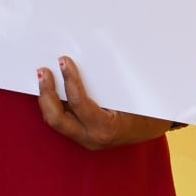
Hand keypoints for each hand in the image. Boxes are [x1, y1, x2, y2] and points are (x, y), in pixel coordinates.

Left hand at [36, 56, 177, 149]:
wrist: (152, 129)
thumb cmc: (145, 108)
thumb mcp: (131, 94)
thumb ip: (110, 80)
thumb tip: (90, 55)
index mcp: (106, 128)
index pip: (79, 103)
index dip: (69, 79)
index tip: (64, 60)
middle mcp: (91, 138)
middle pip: (56, 119)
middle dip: (46, 93)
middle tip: (43, 71)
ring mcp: (84, 140)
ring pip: (55, 121)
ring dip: (46, 98)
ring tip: (43, 78)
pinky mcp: (81, 136)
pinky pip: (62, 120)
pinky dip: (54, 104)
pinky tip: (50, 89)